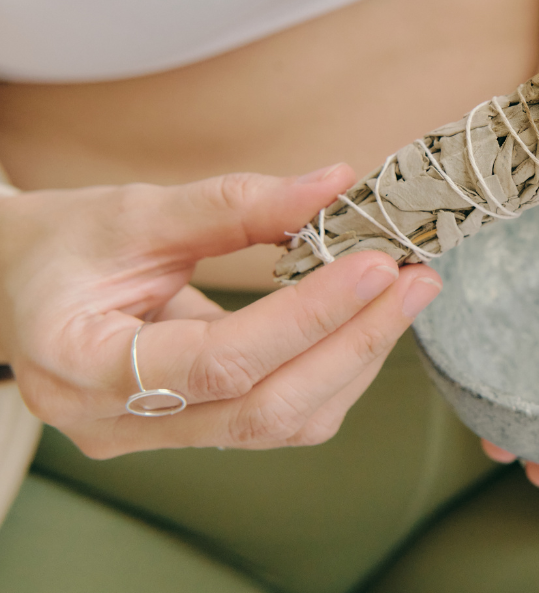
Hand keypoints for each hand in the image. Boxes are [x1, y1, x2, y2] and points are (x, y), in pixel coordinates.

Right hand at [0, 164, 441, 457]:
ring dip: (356, 359)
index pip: (217, 361)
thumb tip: (334, 185)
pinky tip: (364, 323)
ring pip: (282, 424)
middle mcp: (116, 421)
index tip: (373, 267)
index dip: (305, 317)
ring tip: (405, 295)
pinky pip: (280, 416)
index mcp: (79, 363)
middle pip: (264, 409)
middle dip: (354, 344)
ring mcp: (156, 437)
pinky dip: (333, 371)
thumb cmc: (63, 244)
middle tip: (415, 281)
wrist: (23, 281)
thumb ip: (235, 204)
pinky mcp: (193, 430)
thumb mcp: (136, 211)